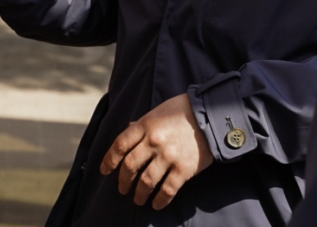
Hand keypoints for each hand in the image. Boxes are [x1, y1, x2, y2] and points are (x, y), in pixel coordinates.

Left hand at [100, 93, 213, 209]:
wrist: (212, 114)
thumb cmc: (183, 111)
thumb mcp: (158, 112)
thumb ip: (142, 123)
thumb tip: (128, 129)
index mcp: (146, 125)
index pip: (119, 145)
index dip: (109, 160)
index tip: (104, 171)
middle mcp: (154, 141)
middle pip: (130, 166)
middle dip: (123, 181)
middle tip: (122, 189)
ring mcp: (169, 156)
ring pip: (146, 182)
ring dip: (139, 194)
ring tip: (138, 199)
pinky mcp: (184, 169)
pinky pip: (167, 190)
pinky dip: (160, 200)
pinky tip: (156, 204)